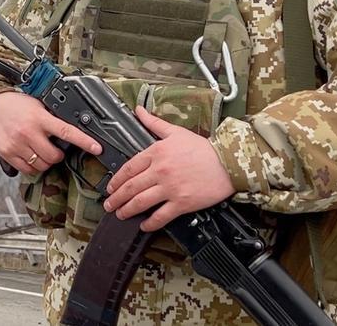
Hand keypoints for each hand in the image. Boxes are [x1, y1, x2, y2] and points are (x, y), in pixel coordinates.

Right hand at [0, 91, 102, 174]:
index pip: (66, 131)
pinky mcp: (7, 153)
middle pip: (53, 156)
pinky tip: (30, 156)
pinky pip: (27, 169)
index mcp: (39, 117)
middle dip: (57, 155)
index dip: (84, 141)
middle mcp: (28, 131)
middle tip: (54, 148)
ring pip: (41, 165)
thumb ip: (51, 118)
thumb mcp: (37, 105)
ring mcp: (16, 144)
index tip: (97, 148)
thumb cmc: (16, 105)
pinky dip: (32, 166)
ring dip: (45, 161)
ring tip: (40, 151)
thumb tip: (71, 132)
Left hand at [102, 105, 234, 231]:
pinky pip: (161, 216)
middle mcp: (160, 171)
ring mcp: (170, 188)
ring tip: (120, 215)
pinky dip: (150, 223)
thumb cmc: (203, 148)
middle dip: (116, 198)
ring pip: (141, 202)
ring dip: (127, 210)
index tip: (110, 187)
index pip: (129, 168)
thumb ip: (154, 123)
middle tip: (109, 204)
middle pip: (131, 187)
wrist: (227, 163)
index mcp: (156, 153)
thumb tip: (139, 111)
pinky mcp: (182, 203)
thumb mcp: (176, 132)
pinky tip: (144, 226)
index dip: (116, 180)